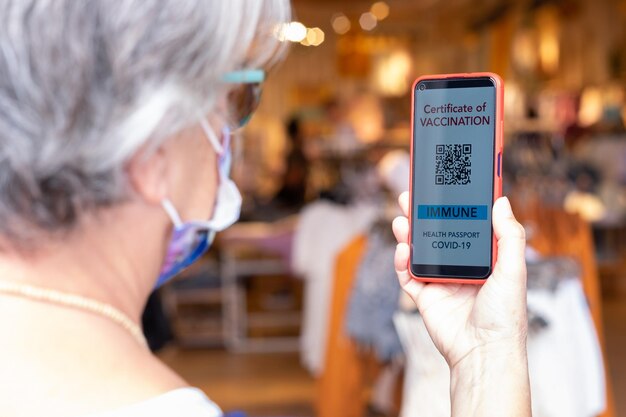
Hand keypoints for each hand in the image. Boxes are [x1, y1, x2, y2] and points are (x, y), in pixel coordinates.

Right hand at [392, 193, 527, 368]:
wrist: (483, 352)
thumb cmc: (505, 316)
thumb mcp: (513, 271)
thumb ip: (510, 236)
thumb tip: (502, 200)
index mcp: (482, 258)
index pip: (468, 224)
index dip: (458, 204)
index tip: (450, 183)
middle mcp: (459, 265)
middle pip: (438, 232)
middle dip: (425, 212)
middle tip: (414, 193)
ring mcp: (439, 279)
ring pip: (419, 248)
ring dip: (408, 231)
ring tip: (402, 215)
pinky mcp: (423, 295)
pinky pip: (407, 273)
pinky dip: (401, 260)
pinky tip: (403, 248)